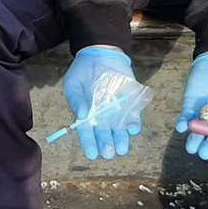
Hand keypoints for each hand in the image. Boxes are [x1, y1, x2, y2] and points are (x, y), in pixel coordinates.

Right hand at [62, 45, 140, 161]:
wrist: (100, 53)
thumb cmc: (82, 71)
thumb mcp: (73, 84)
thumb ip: (76, 100)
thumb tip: (81, 115)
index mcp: (86, 114)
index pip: (87, 133)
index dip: (90, 144)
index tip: (92, 155)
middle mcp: (102, 116)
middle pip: (105, 133)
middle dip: (107, 144)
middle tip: (109, 153)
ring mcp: (117, 110)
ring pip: (120, 128)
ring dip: (121, 139)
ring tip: (122, 149)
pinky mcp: (130, 102)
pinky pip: (133, 115)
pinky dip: (134, 122)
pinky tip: (133, 128)